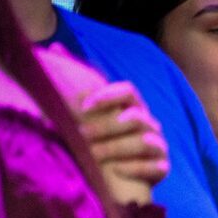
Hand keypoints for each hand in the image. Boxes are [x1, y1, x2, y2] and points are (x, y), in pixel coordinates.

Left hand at [36, 48, 169, 206]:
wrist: (117, 170)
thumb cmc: (99, 135)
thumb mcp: (87, 107)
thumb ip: (75, 80)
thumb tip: (55, 46)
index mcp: (131, 106)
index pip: (128, 91)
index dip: (108, 96)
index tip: (83, 106)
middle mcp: (148, 123)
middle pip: (135, 118)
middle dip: (107, 125)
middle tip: (81, 134)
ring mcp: (158, 145)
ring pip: (145, 141)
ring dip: (117, 147)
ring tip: (94, 154)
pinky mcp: (162, 167)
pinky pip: (157, 166)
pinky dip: (137, 167)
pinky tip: (116, 170)